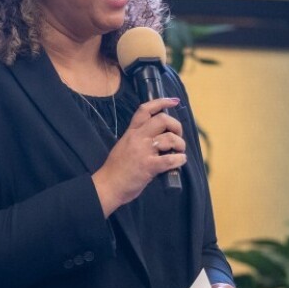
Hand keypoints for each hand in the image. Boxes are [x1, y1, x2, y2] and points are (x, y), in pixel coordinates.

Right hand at [92, 97, 186, 215]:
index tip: (173, 102)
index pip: (145, 110)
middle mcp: (138, 138)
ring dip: (180, 144)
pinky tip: (180, 161)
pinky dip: (180, 159)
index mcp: (131, 132)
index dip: (161, 102)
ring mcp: (143, 152)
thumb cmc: (116, 169)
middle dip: (176, 126)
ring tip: (179, 151)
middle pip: (162, 120)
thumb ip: (137, 139)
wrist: (108, 186)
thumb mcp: (124, 146)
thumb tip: (157, 137)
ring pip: (170, 139)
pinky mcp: (149, 166)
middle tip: (178, 135)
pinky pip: (170, 159)